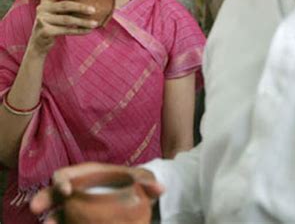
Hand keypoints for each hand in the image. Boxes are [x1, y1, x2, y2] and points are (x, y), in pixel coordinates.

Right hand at [30, 0, 98, 54]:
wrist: (40, 40)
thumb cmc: (55, 22)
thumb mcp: (58, 11)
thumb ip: (68, 4)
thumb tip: (94, 0)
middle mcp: (42, 7)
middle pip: (64, 5)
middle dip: (81, 7)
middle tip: (94, 10)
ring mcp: (42, 19)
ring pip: (67, 19)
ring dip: (82, 22)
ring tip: (95, 24)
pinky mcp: (44, 31)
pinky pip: (66, 30)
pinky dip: (78, 30)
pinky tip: (88, 31)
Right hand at [30, 162, 163, 223]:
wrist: (135, 194)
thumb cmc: (132, 182)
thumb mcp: (141, 179)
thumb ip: (149, 182)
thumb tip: (161, 189)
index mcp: (88, 174)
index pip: (69, 173)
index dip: (62, 179)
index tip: (65, 190)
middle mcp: (77, 189)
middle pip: (55, 192)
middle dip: (44, 198)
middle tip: (37, 209)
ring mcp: (75, 206)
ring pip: (57, 211)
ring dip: (51, 218)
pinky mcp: (78, 218)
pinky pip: (67, 221)